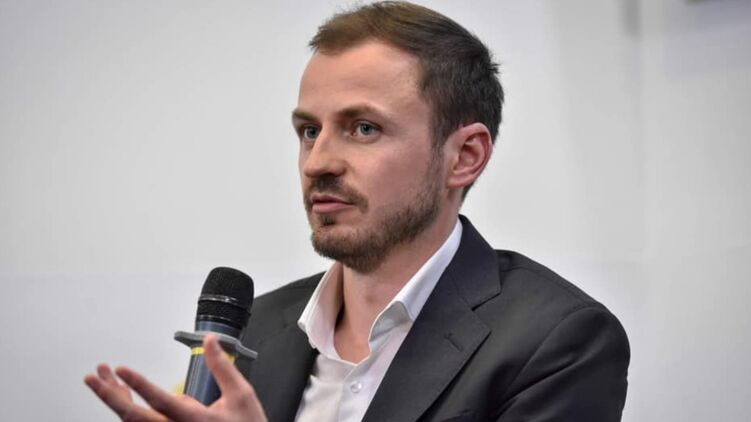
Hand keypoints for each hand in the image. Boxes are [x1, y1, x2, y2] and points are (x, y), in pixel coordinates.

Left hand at [84, 334, 266, 421]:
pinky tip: (121, 393)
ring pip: (133, 421)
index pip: (160, 401)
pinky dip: (128, 407)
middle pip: (134, 417)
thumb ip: (223, 366)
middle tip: (93, 378)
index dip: (139, 384)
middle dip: (110, 396)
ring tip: (103, 378)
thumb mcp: (241, 395)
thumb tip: (211, 341)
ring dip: (116, 399)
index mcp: (195, 421)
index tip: (122, 369)